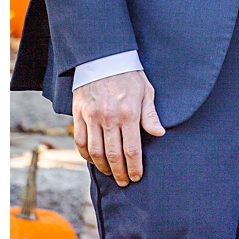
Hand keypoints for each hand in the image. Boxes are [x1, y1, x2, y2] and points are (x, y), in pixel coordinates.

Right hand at [72, 69, 163, 186]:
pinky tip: (93, 160)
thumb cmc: (128, 74)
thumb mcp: (145, 91)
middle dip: (120, 172)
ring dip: (103, 167)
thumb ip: (150, 114)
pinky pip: (80, 140)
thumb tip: (159, 133)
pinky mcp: (79, 113)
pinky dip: (86, 154)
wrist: (103, 57)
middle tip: (125, 182)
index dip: (134, 167)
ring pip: (96, 151)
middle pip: (114, 155)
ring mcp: (91, 116)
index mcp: (128, 113)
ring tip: (110, 174)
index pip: (132, 150)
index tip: (137, 177)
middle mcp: (109, 117)